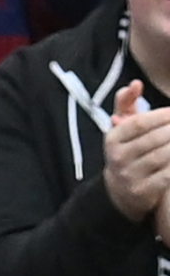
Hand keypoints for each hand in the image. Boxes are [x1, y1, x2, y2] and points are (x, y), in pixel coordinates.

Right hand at [102, 82, 169, 221]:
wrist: (119, 192)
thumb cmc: (127, 150)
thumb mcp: (121, 128)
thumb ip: (126, 102)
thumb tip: (136, 83)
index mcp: (112, 138)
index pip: (139, 123)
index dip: (161, 116)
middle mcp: (118, 157)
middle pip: (154, 139)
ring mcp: (130, 176)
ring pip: (163, 156)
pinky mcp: (143, 191)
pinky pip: (167, 175)